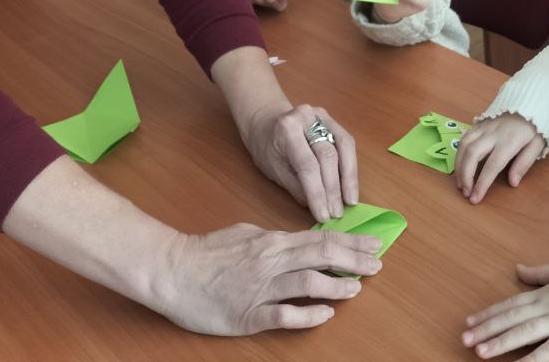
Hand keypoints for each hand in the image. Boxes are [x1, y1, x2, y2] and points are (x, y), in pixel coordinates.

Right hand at [154, 223, 382, 334]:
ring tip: (357, 288)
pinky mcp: (249, 315)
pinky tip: (326, 314)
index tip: (372, 244)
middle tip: (377, 264)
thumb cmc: (206, 252)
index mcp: (272, 241)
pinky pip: (285, 315)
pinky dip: (308, 315)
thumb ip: (272, 239)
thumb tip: (296, 242)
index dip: (350, 243)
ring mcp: (261, 289)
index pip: (320, 239)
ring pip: (309, 283)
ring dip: (337, 285)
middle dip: (354, 260)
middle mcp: (271, 262)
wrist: (171, 270)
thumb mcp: (244, 233)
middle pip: (321, 256)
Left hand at [240, 101, 358, 221]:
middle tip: (336, 213)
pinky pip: (347, 144)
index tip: (323, 215)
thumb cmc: (266, 148)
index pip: (307, 165)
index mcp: (287, 129)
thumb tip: (318, 206)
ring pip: (344, 148)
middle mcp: (307, 117)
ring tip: (350, 202)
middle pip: (328, 156)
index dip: (317, 192)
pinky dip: (350, 167)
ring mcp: (322, 116)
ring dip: (348, 178)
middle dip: (334, 189)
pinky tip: (350, 186)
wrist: (265, 121)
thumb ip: (296, 187)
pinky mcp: (333, 120)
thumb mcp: (273, 170)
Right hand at [454, 113, 544, 203]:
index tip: (475, 199)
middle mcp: (493, 133)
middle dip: (465, 175)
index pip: (492, 166)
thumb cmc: (536, 125)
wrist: (531, 99)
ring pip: (464, 145)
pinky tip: (460, 164)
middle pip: (472, 154)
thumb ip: (524, 163)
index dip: (482, 184)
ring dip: (458, 165)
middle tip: (465, 192)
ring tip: (460, 182)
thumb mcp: (538, 144)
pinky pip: (464, 137)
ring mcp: (484, 126)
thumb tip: (513, 182)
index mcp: (510, 141)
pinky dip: (459, 152)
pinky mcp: (479, 122)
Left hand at [461, 263, 548, 360]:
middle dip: (486, 329)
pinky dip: (530, 360)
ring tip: (480, 351)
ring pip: (523, 332)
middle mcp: (547, 306)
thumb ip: (539, 273)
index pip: (510, 303)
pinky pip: (548, 351)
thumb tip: (517, 269)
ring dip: (500, 342)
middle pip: (511, 318)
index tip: (469, 322)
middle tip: (465, 339)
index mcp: (544, 292)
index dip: (489, 313)